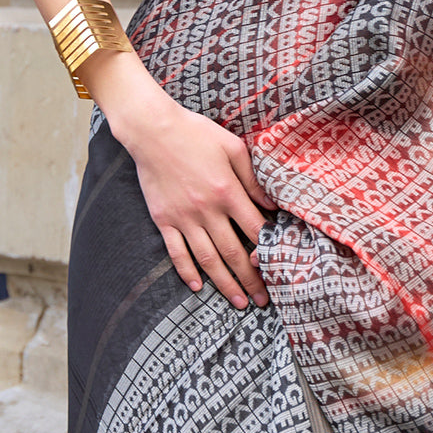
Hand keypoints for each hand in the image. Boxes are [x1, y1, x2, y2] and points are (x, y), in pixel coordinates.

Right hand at [102, 56, 274, 309]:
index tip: (280, 267)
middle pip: (233, 252)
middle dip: (250, 279)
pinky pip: (176, 252)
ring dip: (224, 284)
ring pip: (207, 259)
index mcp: (227, 191)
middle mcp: (206, 210)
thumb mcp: (233, 147)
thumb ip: (253, 178)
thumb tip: (272, 204)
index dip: (268, 250)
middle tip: (264, 300)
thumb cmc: (196, 133)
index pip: (254, 229)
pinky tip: (198, 287)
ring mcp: (183, 217)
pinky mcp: (164, 219)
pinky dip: (187, 272)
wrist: (153, 130)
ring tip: (238, 302)